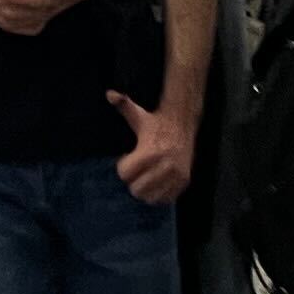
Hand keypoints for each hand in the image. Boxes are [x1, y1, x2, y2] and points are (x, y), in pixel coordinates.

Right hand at [0, 0, 77, 34]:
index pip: (45, 1)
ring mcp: (7, 23)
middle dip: (64, 4)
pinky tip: (45, 7)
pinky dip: (42, 18)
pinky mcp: (6, 27)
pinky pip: (31, 27)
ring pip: (40, 22)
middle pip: (45, 13)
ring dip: (53, 11)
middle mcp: (10, 13)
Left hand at [109, 89, 196, 205]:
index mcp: (150, 150)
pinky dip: (159, 194)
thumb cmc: (156, 122)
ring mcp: (176, 175)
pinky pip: (166, 200)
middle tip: (137, 171)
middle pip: (136, 189)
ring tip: (146, 177)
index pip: (125, 173)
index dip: (123, 167)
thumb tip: (110, 94)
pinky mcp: (184, 181)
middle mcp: (164, 165)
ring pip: (150, 198)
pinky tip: (157, 182)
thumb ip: (123, 105)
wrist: (183, 124)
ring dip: (145, 190)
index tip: (127, 159)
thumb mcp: (139, 114)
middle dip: (133, 181)